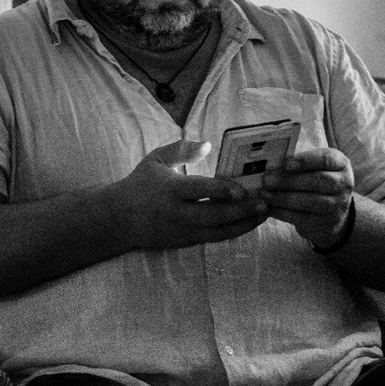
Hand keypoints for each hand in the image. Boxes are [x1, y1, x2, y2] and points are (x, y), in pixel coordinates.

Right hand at [115, 140, 268, 249]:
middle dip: (241, 211)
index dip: (220, 191)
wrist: (119, 219)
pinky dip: (234, 232)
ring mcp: (183, 230)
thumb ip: (181, 150)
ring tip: (265, 213)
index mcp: (170, 190)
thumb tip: (208, 144)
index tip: (241, 189)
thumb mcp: (156, 160)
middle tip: (265, 202)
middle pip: (213, 215)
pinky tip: (251, 223)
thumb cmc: (141, 184)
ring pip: (218, 231)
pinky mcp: (187, 241)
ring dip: (243, 224)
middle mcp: (177, 213)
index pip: (198, 191)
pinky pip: (214, 238)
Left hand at [262, 148, 354, 248]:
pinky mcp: (325, 222)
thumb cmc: (317, 181)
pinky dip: (282, 213)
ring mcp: (337, 205)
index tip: (286, 164)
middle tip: (267, 180)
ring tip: (265, 194)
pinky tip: (268, 208)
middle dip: (289, 181)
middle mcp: (343, 184)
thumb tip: (271, 163)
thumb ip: (299, 163)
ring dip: (283, 198)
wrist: (332, 212)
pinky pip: (301, 218)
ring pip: (309, 202)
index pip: (326, 159)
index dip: (306, 161)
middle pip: (317, 181)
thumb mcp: (316, 167)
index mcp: (341, 164)